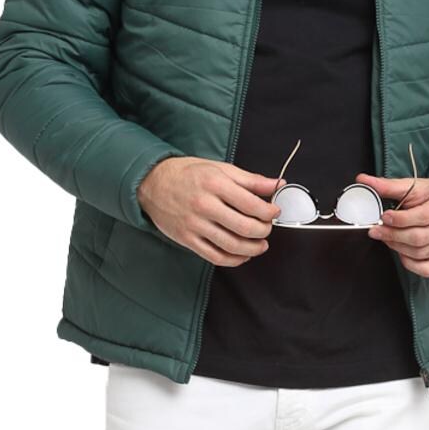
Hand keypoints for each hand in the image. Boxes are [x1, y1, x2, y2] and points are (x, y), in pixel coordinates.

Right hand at [138, 156, 282, 265]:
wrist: (152, 183)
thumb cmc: (187, 174)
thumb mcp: (220, 169)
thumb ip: (250, 180)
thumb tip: (277, 184)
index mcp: (215, 184)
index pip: (251, 204)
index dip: (269, 212)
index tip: (274, 212)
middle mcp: (204, 205)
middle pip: (244, 227)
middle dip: (263, 231)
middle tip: (267, 228)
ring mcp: (194, 224)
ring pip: (232, 245)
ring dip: (252, 249)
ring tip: (260, 245)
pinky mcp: (187, 239)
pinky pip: (215, 256)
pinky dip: (234, 260)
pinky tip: (242, 255)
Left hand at [353, 173, 428, 274]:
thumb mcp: (416, 186)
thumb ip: (389, 186)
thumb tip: (363, 180)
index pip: (421, 216)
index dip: (399, 219)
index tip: (384, 217)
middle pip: (419, 238)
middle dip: (393, 235)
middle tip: (377, 231)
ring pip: (421, 254)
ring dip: (398, 248)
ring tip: (388, 238)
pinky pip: (428, 269)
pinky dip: (410, 264)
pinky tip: (402, 253)